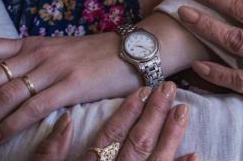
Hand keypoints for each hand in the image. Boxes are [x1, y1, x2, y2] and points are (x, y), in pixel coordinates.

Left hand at [0, 32, 125, 151]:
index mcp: (31, 43)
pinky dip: (7, 126)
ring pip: (3, 96)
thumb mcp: (58, 53)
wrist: (136, 50)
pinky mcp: (72, 86)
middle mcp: (37, 53)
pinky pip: (31, 108)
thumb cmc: (96, 57)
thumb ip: (30, 65)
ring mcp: (54, 68)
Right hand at [32, 82, 197, 160]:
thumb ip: (48, 153)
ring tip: (183, 111)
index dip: (127, 112)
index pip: (110, 136)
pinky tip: (195, 154)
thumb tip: (66, 120)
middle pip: (137, 144)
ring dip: (171, 135)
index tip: (142, 91)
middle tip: (169, 88)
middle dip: (155, 114)